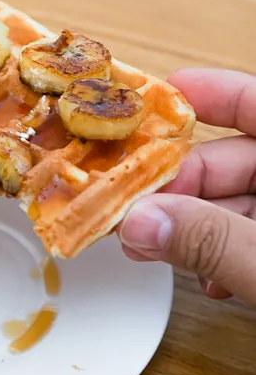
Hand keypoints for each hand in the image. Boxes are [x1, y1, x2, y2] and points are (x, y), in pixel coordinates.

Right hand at [119, 69, 255, 305]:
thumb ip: (214, 241)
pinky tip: (210, 280)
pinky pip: (255, 238)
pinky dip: (227, 254)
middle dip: (182, 186)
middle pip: (238, 161)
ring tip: (153, 250)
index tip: (155, 102)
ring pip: (242, 204)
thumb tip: (138, 222)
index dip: (210, 93)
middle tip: (132, 211)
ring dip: (196, 227)